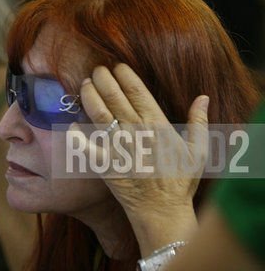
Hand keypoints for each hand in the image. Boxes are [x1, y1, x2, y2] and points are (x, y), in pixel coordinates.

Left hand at [69, 64, 209, 254]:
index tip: (116, 66)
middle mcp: (135, 132)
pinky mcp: (104, 165)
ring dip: (89, 96)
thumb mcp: (198, 151)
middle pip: (114, 97)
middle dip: (102, 78)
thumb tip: (203, 97)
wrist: (162, 211)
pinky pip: (85, 147)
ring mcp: (118, 148)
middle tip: (96, 69)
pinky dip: (76, 135)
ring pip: (99, 115)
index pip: (136, 91)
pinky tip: (72, 124)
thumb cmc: (179, 181)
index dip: (124, 74)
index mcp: (156, 125)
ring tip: (84, 84)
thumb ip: (199, 122)